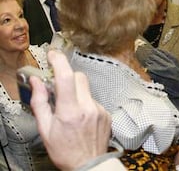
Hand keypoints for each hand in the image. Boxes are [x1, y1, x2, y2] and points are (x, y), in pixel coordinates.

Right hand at [30, 50, 111, 170]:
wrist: (88, 164)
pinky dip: (86, 103)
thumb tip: (36, 82)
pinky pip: (94, 99)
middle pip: (79, 77)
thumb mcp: (45, 129)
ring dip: (76, 92)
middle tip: (59, 89)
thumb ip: (40, 103)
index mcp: (70, 111)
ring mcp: (99, 109)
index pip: (65, 77)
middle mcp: (87, 107)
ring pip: (87, 88)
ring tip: (71, 111)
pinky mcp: (106, 113)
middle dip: (67, 78)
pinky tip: (82, 117)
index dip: (59, 61)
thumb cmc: (65, 150)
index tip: (53, 54)